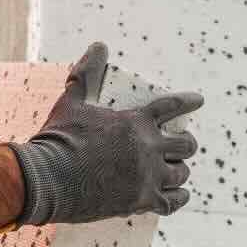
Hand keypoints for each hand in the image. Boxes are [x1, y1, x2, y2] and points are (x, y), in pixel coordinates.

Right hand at [8, 42, 202, 224]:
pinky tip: (179, 194)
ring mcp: (148, 176)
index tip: (199, 100)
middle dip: (186, 144)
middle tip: (181, 145)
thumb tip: (98, 44)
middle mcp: (148, 148)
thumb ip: (86, 71)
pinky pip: (173, 201)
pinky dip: (179, 197)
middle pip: (185, 145)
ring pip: (181, 173)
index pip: (172, 106)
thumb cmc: (59, 138)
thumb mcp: (71, 100)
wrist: (47, 179)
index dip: (188, 102)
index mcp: (136, 121)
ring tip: (176, 170)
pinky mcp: (142, 201)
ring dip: (180, 170)